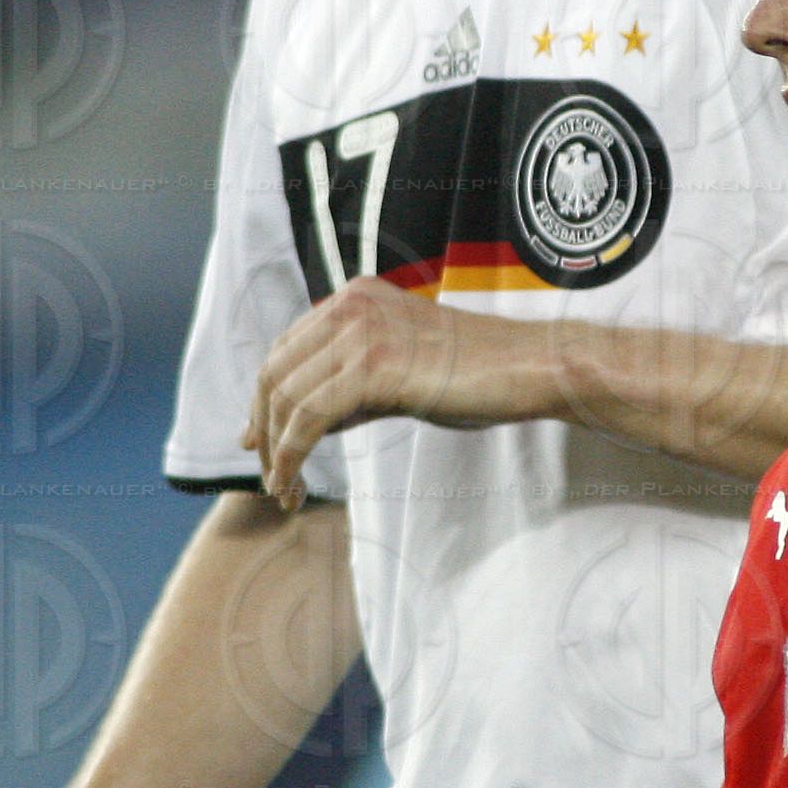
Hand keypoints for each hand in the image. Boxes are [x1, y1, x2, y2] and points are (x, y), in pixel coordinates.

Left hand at [245, 278, 502, 507]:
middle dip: (264, 428)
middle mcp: (349, 305)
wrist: (527, 368)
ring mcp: (359, 331)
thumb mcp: (400, 370)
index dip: (265, 398)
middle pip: (275, 370)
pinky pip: (308, 418)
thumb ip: (350, 387)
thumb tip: (299, 426)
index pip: (286, 348)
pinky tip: (294, 483)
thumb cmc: (476, 375)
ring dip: (275, 452)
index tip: (260, 441)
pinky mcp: (371, 365)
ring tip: (283, 490)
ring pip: (286, 396)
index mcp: (355, 298)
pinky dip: (291, 455)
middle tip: (271, 476)